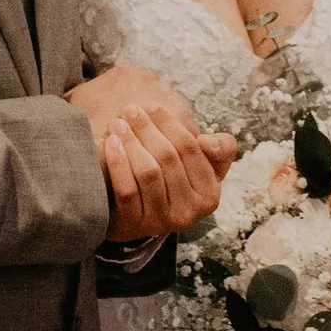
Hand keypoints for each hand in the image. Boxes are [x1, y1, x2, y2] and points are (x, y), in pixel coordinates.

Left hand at [70, 65, 234, 243]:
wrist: (139, 214)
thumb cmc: (173, 180)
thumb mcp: (203, 166)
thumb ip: (219, 149)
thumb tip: (206, 142)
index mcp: (209, 195)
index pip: (190, 148)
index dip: (169, 123)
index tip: (151, 105)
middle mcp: (188, 213)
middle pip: (167, 157)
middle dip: (147, 128)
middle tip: (130, 110)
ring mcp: (160, 221)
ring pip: (148, 172)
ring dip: (131, 142)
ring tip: (118, 124)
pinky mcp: (133, 226)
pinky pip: (126, 189)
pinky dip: (118, 162)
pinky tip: (110, 143)